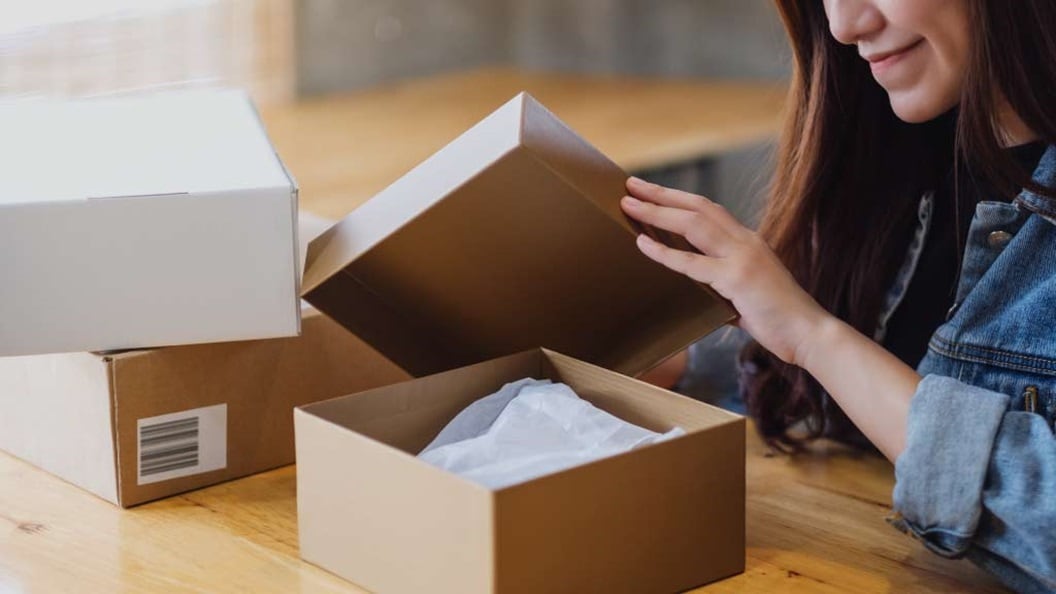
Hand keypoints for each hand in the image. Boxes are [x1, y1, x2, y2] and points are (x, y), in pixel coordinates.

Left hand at [621, 176, 833, 366]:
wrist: (809, 333)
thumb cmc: (778, 317)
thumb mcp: (746, 290)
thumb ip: (722, 282)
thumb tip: (697, 287)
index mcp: (747, 241)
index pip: (709, 209)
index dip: (679, 198)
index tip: (652, 190)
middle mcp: (745, 241)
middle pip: (697, 206)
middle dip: (662, 194)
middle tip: (631, 185)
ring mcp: (741, 257)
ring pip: (692, 224)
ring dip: (657, 211)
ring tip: (629, 204)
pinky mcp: (737, 278)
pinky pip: (692, 262)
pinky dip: (664, 251)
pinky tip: (642, 243)